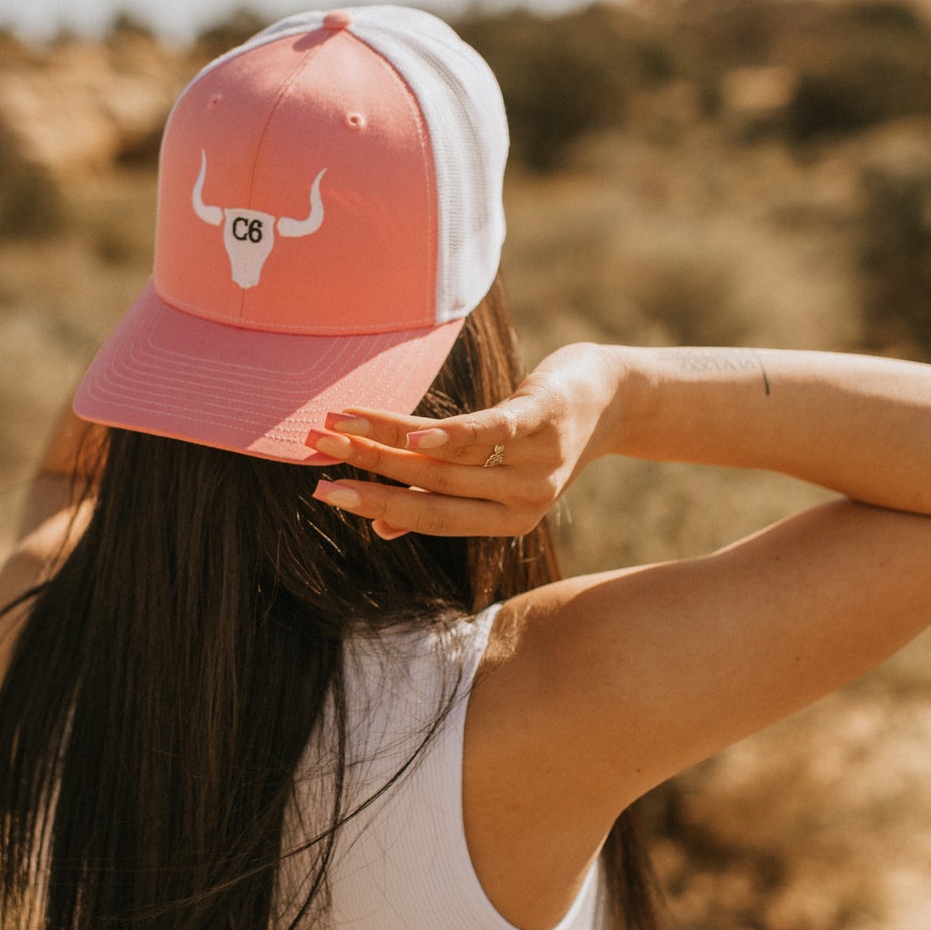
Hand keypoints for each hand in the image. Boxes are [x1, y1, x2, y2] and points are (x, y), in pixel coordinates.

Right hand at [308, 341, 623, 539]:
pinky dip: (452, 432)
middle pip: (429, 485)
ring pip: (446, 455)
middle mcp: (521, 501)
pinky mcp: (545, 418)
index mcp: (504, 520)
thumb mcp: (496, 476)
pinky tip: (415, 434)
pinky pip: (492, 431)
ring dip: (386, 436)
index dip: (375, 505)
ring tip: (338, 421)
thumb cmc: (542, 438)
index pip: (428, 516)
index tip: (325, 492)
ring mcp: (536, 462)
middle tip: (316, 452)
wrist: (615, 399)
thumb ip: (443, 500)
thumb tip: (384, 530)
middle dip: (367, 468)